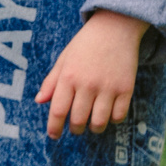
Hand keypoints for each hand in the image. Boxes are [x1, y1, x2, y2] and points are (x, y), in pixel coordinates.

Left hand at [36, 10, 145, 137]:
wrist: (115, 29)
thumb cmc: (84, 45)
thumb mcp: (63, 59)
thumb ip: (51, 81)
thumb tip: (39, 101)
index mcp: (68, 77)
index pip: (58, 110)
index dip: (54, 127)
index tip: (53, 136)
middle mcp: (87, 84)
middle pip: (78, 120)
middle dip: (74, 129)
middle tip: (74, 128)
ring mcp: (108, 87)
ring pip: (99, 122)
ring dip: (94, 128)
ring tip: (91, 126)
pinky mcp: (126, 88)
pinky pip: (119, 115)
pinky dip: (112, 120)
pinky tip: (108, 115)